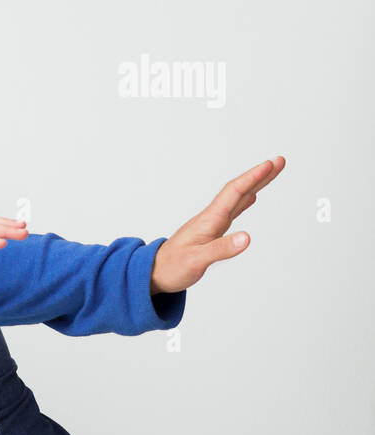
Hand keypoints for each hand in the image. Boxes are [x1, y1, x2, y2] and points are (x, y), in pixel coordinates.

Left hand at [150, 156, 285, 294]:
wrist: (154, 273)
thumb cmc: (172, 267)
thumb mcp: (197, 260)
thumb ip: (221, 249)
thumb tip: (247, 238)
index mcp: (209, 221)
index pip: (234, 193)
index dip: (253, 178)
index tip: (271, 164)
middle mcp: (211, 218)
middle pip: (238, 191)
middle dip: (259, 176)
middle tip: (280, 161)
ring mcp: (211, 224)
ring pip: (237, 199)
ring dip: (255, 185)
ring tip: (271, 172)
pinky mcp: (212, 232)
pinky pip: (232, 211)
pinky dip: (245, 201)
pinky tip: (252, 197)